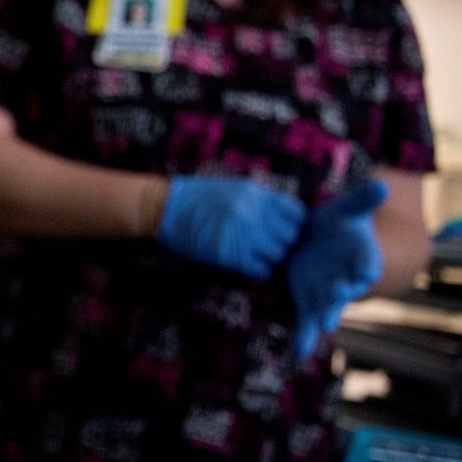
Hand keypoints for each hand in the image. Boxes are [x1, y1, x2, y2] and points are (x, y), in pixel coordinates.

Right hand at [155, 176, 303, 279]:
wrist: (163, 208)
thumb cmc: (195, 198)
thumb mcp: (233, 188)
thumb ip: (260, 200)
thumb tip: (285, 217)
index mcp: (257, 194)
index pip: (298, 214)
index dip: (292, 225)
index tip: (281, 229)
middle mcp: (255, 213)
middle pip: (290, 238)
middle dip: (281, 243)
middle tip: (267, 246)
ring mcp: (244, 235)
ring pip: (279, 256)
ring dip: (269, 259)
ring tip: (254, 257)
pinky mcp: (231, 255)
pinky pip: (262, 271)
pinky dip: (257, 272)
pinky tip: (246, 267)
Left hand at [289, 180, 387, 359]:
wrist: (315, 236)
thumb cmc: (336, 222)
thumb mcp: (347, 208)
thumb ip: (363, 199)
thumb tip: (380, 186)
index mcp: (361, 258)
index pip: (367, 264)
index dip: (366, 268)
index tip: (365, 272)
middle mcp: (347, 279)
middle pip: (347, 290)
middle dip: (342, 294)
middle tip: (337, 299)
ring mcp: (327, 291)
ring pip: (327, 307)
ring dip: (324, 316)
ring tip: (324, 325)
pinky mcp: (308, 298)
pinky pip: (306, 320)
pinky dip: (305, 337)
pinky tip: (300, 353)